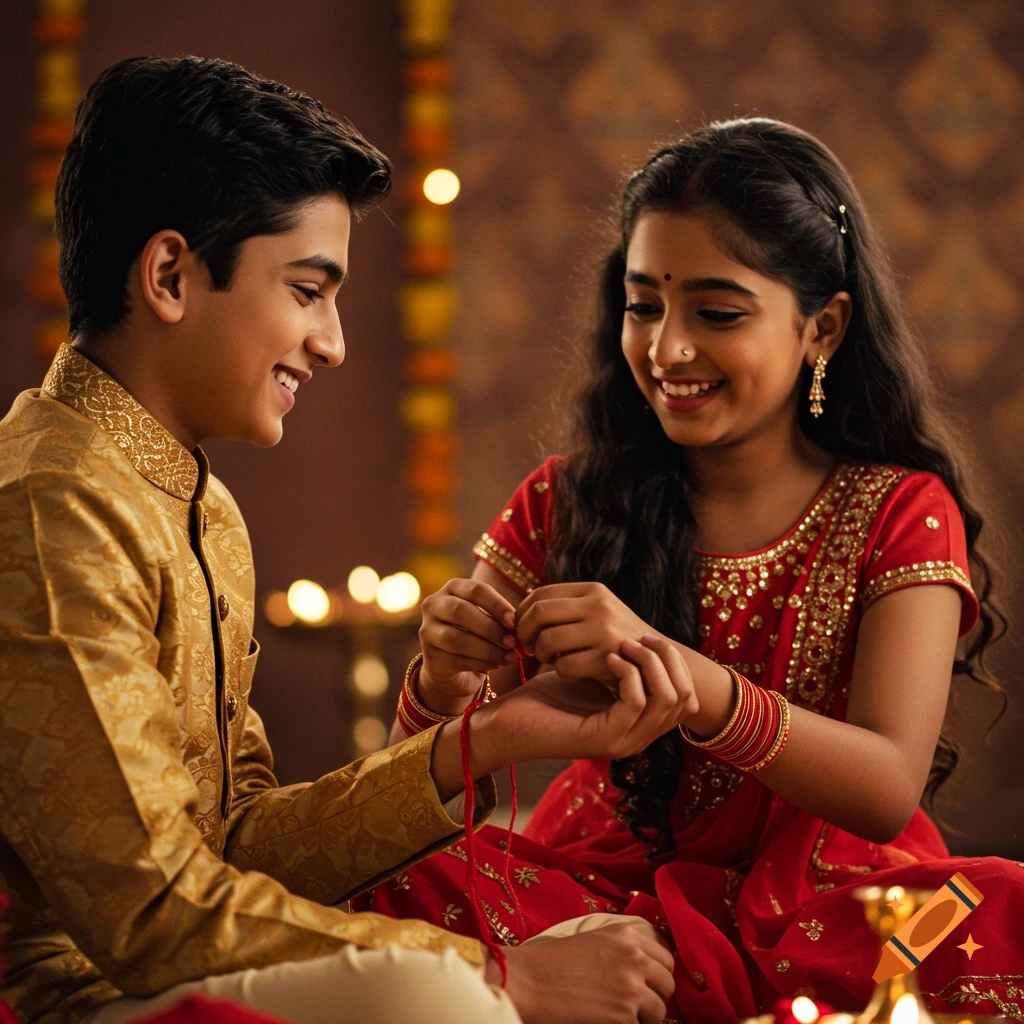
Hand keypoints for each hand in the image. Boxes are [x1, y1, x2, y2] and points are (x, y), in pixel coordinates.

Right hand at [418, 578, 518, 706]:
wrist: (453, 666)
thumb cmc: (477, 635)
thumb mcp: (487, 619)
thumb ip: (500, 618)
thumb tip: (519, 626)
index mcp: (452, 588)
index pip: (475, 590)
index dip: (497, 605)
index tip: (514, 621)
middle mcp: (433, 605)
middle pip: (461, 611)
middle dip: (491, 628)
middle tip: (512, 642)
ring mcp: (427, 631)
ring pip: (457, 638)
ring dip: (488, 649)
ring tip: (509, 656)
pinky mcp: (430, 657)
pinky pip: (456, 660)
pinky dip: (481, 663)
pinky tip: (497, 664)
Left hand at [478, 635, 698, 766]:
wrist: (505, 725)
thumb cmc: (541, 699)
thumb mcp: (588, 678)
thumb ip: (612, 666)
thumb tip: (632, 637)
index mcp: (637, 724)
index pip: (686, 699)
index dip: (676, 664)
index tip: (650, 638)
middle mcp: (637, 736)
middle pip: (686, 699)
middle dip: (669, 660)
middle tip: (642, 638)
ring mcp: (624, 741)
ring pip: (668, 700)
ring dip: (651, 664)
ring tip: (625, 644)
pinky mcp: (605, 739)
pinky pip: (636, 703)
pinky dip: (628, 675)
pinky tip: (609, 658)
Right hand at [491, 924, 675, 1023]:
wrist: (528, 981)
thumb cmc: (552, 961)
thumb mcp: (594, 939)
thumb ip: (623, 948)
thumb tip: (647, 968)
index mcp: (626, 934)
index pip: (666, 958)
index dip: (657, 974)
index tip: (648, 984)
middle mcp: (634, 957)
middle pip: (668, 984)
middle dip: (654, 995)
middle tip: (633, 1003)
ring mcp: (631, 988)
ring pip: (660, 1010)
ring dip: (643, 1016)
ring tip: (618, 1013)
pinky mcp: (624, 1016)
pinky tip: (606, 1019)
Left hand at [516, 582, 654, 682]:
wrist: (658, 661)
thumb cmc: (615, 638)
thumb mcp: (597, 611)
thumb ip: (566, 607)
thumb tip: (520, 610)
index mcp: (593, 590)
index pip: (540, 594)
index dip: (522, 613)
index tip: (519, 628)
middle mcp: (598, 605)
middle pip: (539, 613)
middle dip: (524, 632)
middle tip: (527, 646)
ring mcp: (604, 631)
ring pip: (548, 640)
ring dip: (540, 653)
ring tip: (548, 658)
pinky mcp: (607, 658)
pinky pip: (564, 665)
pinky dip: (559, 670)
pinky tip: (567, 669)